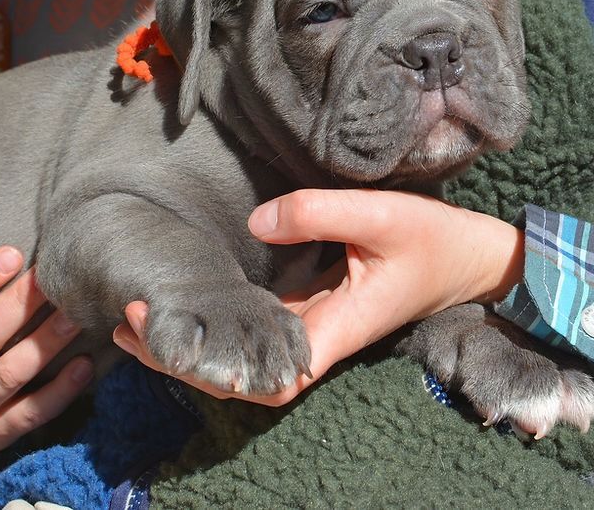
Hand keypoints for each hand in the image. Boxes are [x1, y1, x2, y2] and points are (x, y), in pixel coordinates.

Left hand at [112, 189, 523, 404]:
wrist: (468, 259)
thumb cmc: (432, 241)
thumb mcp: (379, 216)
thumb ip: (319, 213)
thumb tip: (256, 219)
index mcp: (333, 332)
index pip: (266, 380)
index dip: (213, 371)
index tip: (166, 334)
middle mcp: (316, 336)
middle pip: (240, 373)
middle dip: (182, 356)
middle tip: (126, 318)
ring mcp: (312, 323)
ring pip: (243, 350)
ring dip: (194, 338)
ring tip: (137, 312)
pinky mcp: (311, 305)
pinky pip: (256, 323)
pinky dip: (219, 317)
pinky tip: (186, 298)